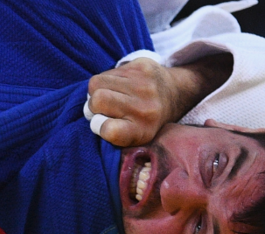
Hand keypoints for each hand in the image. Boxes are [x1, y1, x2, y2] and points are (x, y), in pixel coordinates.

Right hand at [86, 53, 232, 146]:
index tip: (106, 126)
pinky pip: (106, 72)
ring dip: (97, 91)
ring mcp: (143, 84)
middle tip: (102, 109)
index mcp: (141, 131)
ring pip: (96, 83)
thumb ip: (111, 132)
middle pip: (97, 101)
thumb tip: (91, 115)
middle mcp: (144, 107)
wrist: (173, 94)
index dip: (100, 127)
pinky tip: (119, 85)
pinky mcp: (140, 66)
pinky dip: (107, 80)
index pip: (109, 130)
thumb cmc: (145, 120)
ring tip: (110, 96)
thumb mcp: (134, 137)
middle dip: (93, 106)